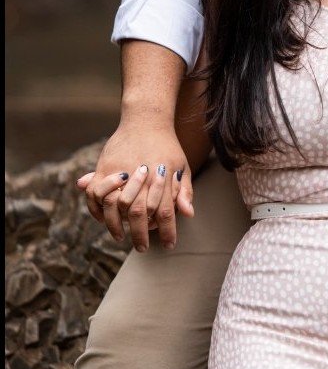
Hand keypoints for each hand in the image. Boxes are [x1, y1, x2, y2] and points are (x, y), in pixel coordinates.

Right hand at [77, 122, 193, 250]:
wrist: (146, 120)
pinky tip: (104, 219)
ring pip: (117, 206)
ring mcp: (121, 170)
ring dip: (117, 225)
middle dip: (141, 235)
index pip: (165, 212)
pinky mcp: (104, 166)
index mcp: (162, 177)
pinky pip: (96, 194)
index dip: (167, 231)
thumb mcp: (181, 166)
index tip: (170, 245)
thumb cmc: (167, 146)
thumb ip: (183, 191)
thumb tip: (189, 214)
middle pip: (140, 213)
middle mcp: (141, 175)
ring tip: (121, 237)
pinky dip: (98, 209)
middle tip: (143, 248)